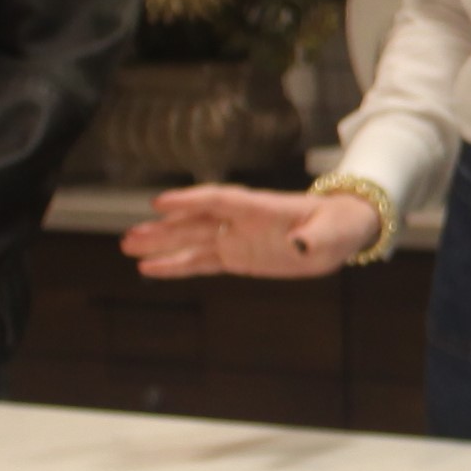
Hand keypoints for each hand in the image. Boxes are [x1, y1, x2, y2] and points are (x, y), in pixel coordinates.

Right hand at [122, 185, 380, 279]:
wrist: (342, 231)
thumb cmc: (338, 225)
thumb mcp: (333, 233)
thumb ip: (316, 238)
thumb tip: (300, 247)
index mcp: (261, 208)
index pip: (219, 201)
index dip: (190, 201)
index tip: (159, 203)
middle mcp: (242, 222)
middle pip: (196, 222)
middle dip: (164, 229)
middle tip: (129, 236)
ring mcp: (237, 238)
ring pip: (192, 241)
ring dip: (161, 245)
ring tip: (128, 248)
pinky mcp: (238, 257)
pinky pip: (202, 262)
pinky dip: (177, 266)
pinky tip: (150, 269)